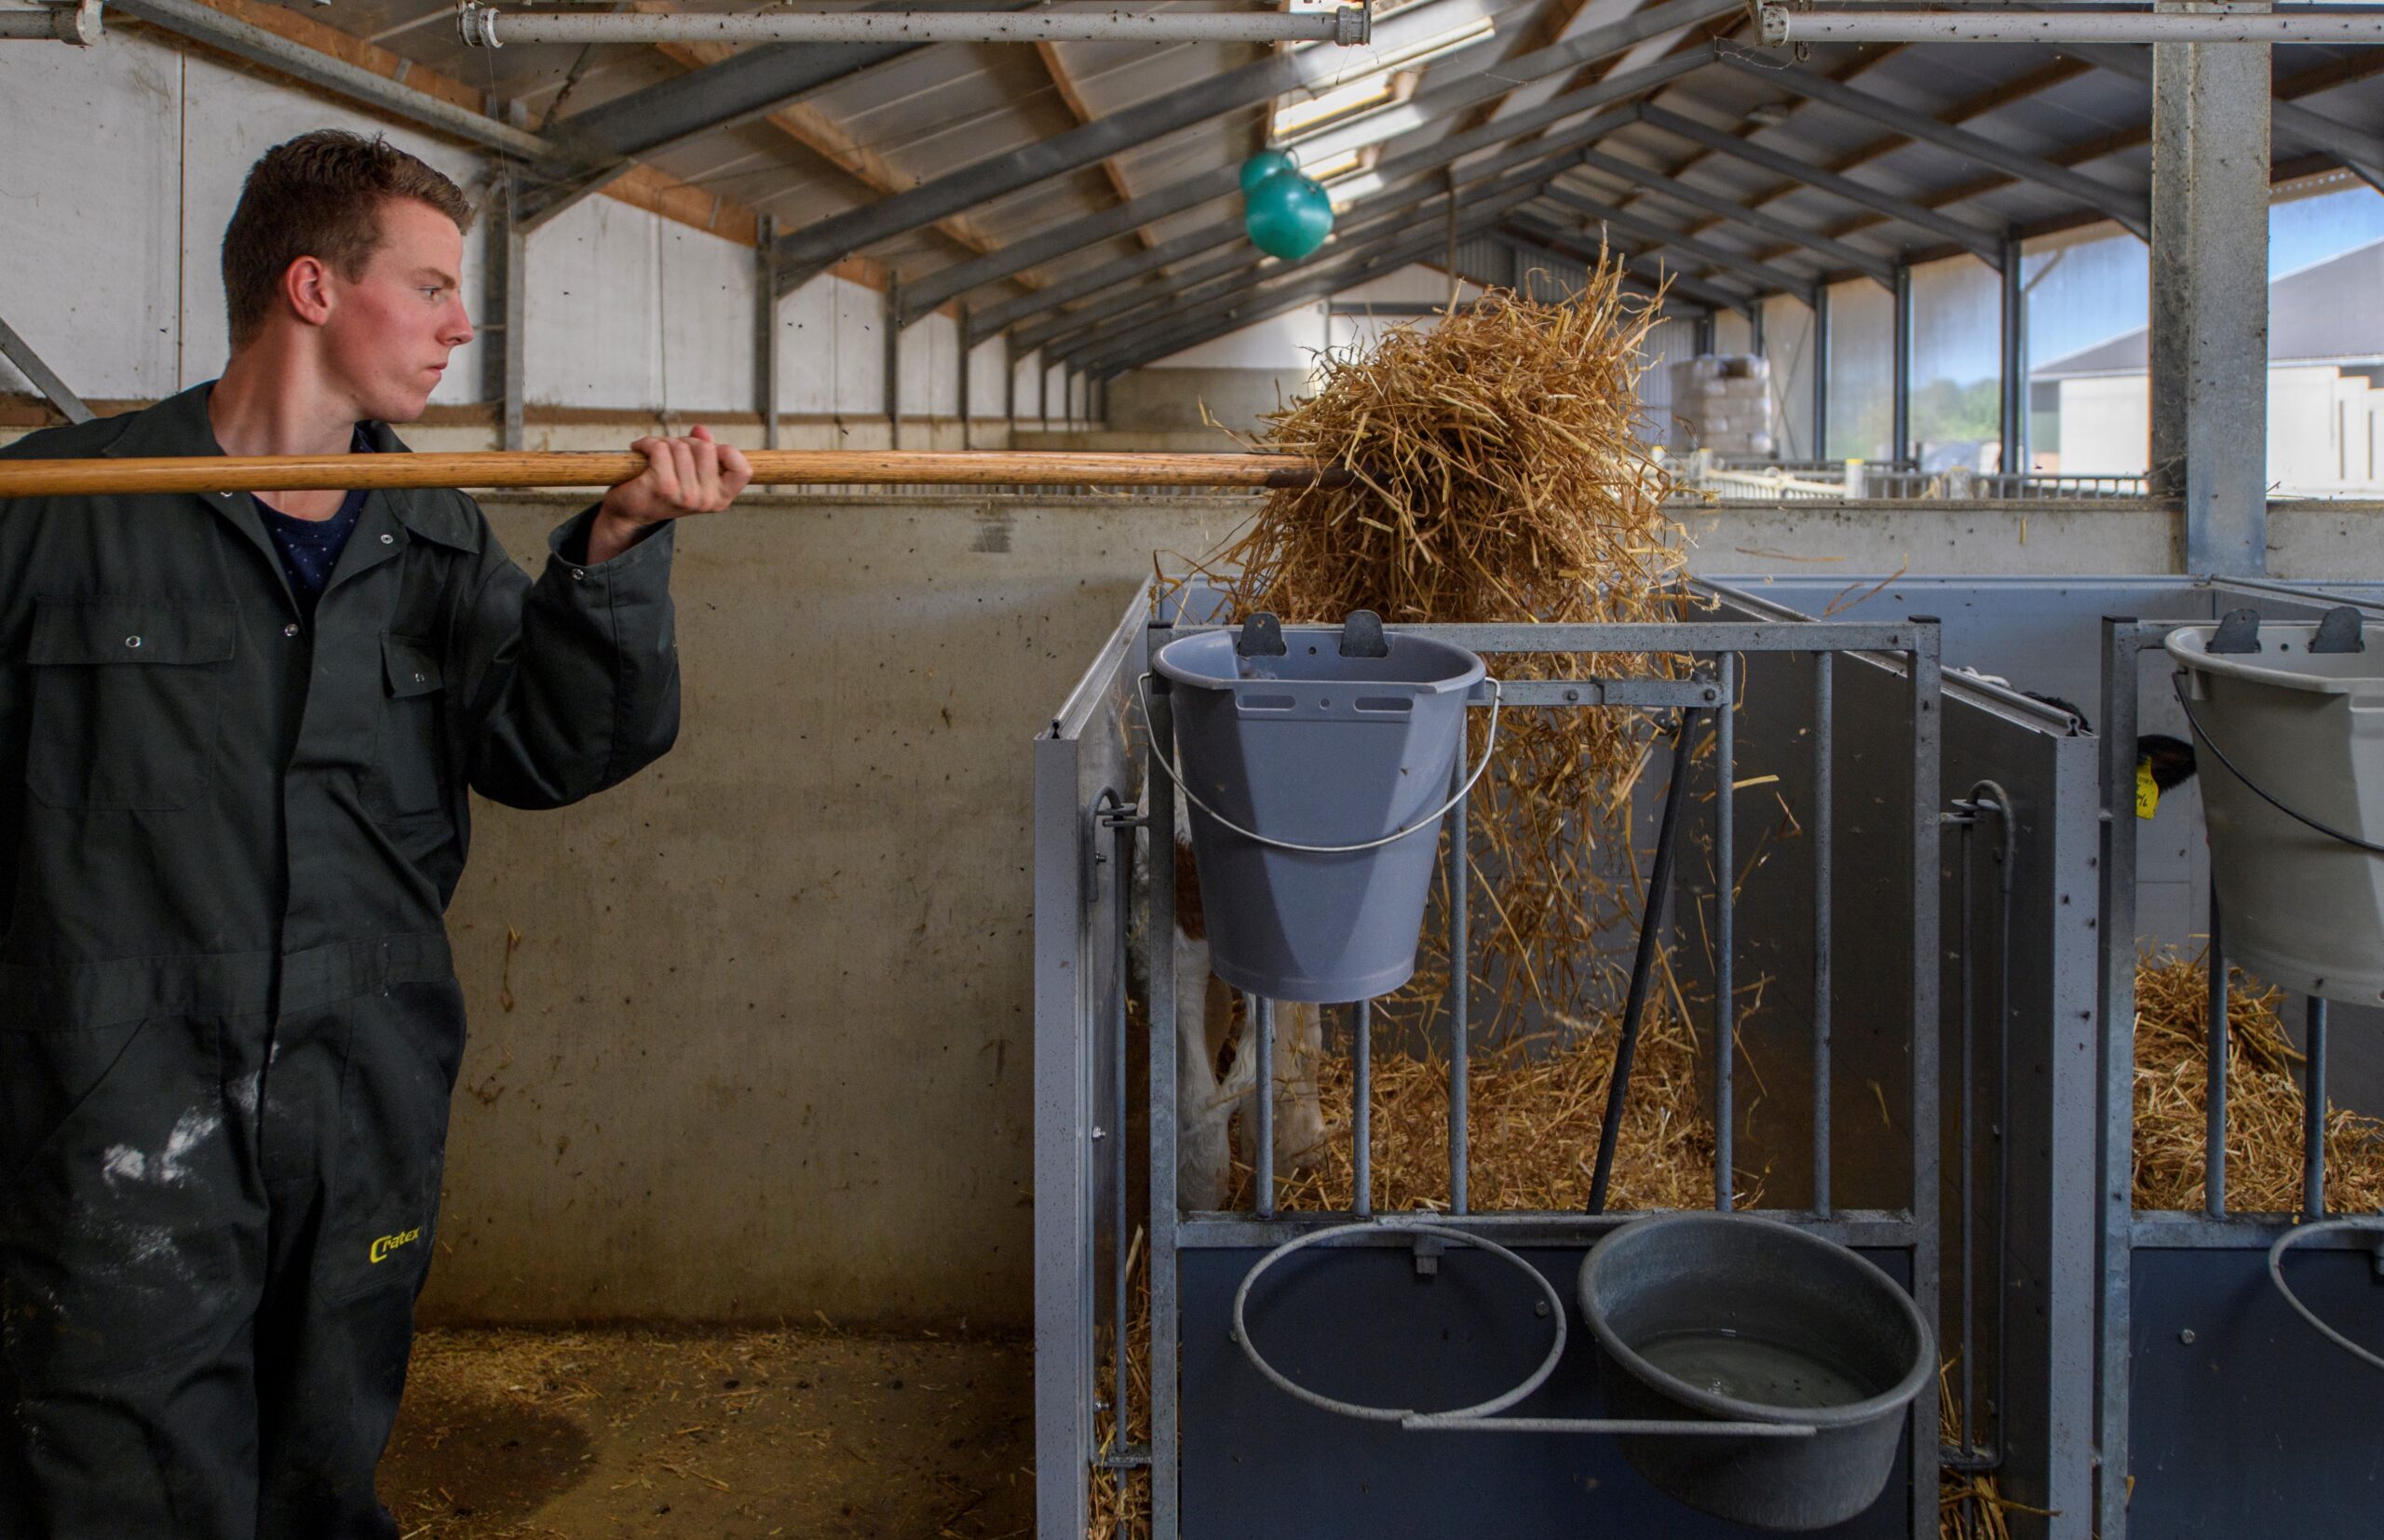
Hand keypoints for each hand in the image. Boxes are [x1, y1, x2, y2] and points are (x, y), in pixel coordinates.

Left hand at [591, 425, 751, 562]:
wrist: (630, 511)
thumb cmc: (662, 489)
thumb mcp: (690, 473)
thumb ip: (703, 451)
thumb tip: (702, 430)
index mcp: (720, 498)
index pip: (743, 470)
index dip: (728, 452)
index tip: (710, 451)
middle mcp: (706, 500)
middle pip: (706, 447)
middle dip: (686, 442)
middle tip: (671, 453)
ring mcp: (686, 495)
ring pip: (681, 446)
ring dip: (663, 443)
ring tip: (654, 455)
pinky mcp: (663, 487)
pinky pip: (660, 448)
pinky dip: (647, 443)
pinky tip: (640, 451)